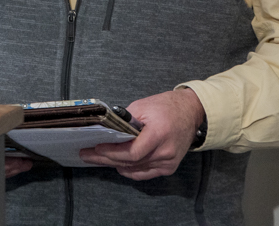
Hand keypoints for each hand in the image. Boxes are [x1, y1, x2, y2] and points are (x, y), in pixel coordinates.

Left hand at [79, 88, 204, 180]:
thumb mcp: (143, 106)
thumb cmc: (166, 106)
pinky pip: (144, 173)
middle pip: (131, 162)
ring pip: (135, 169)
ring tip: (97, 159)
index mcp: (159, 134)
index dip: (112, 152)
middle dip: (106, 159)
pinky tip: (117, 165)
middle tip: (87, 155)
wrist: (191, 112)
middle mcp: (166, 152)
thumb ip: (125, 121)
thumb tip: (106, 131)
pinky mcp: (169, 167)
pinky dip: (129, 170)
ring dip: (115, 164)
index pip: (132, 152)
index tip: (96, 147)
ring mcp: (168, 162)